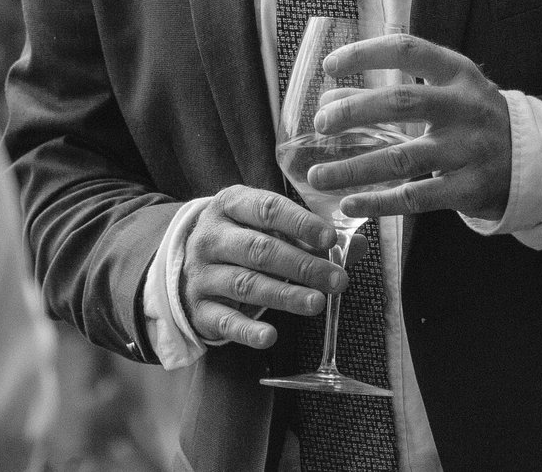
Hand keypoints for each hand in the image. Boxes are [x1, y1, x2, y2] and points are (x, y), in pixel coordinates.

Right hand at [178, 184, 346, 350]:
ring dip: (284, 295)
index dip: (300, 223)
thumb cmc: (239, 239)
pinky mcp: (200, 309)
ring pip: (246, 284)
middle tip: (337, 280)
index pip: (267, 209)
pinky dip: (247, 330)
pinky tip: (270, 336)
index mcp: (230, 205)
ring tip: (317, 304)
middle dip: (302, 265)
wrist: (184, 264)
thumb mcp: (266, 227)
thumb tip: (358, 245)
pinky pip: (225, 321)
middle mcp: (212, 237)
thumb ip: (310, 236)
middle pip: (259, 250)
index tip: (330, 238)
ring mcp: (202, 274)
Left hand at [308, 33, 511, 223]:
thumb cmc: (472, 120)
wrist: (532, 161)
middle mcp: (465, 107)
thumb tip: (329, 100)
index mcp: (458, 73)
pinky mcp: (469, 189)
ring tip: (317, 175)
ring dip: (354, 168)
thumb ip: (390, 94)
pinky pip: (415, 198)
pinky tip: (349, 203)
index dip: (365, 54)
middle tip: (320, 123)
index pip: (407, 50)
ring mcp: (469, 150)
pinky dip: (378, 202)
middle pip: (402, 104)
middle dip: (354, 112)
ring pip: (402, 159)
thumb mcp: (444, 94)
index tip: (330, 66)